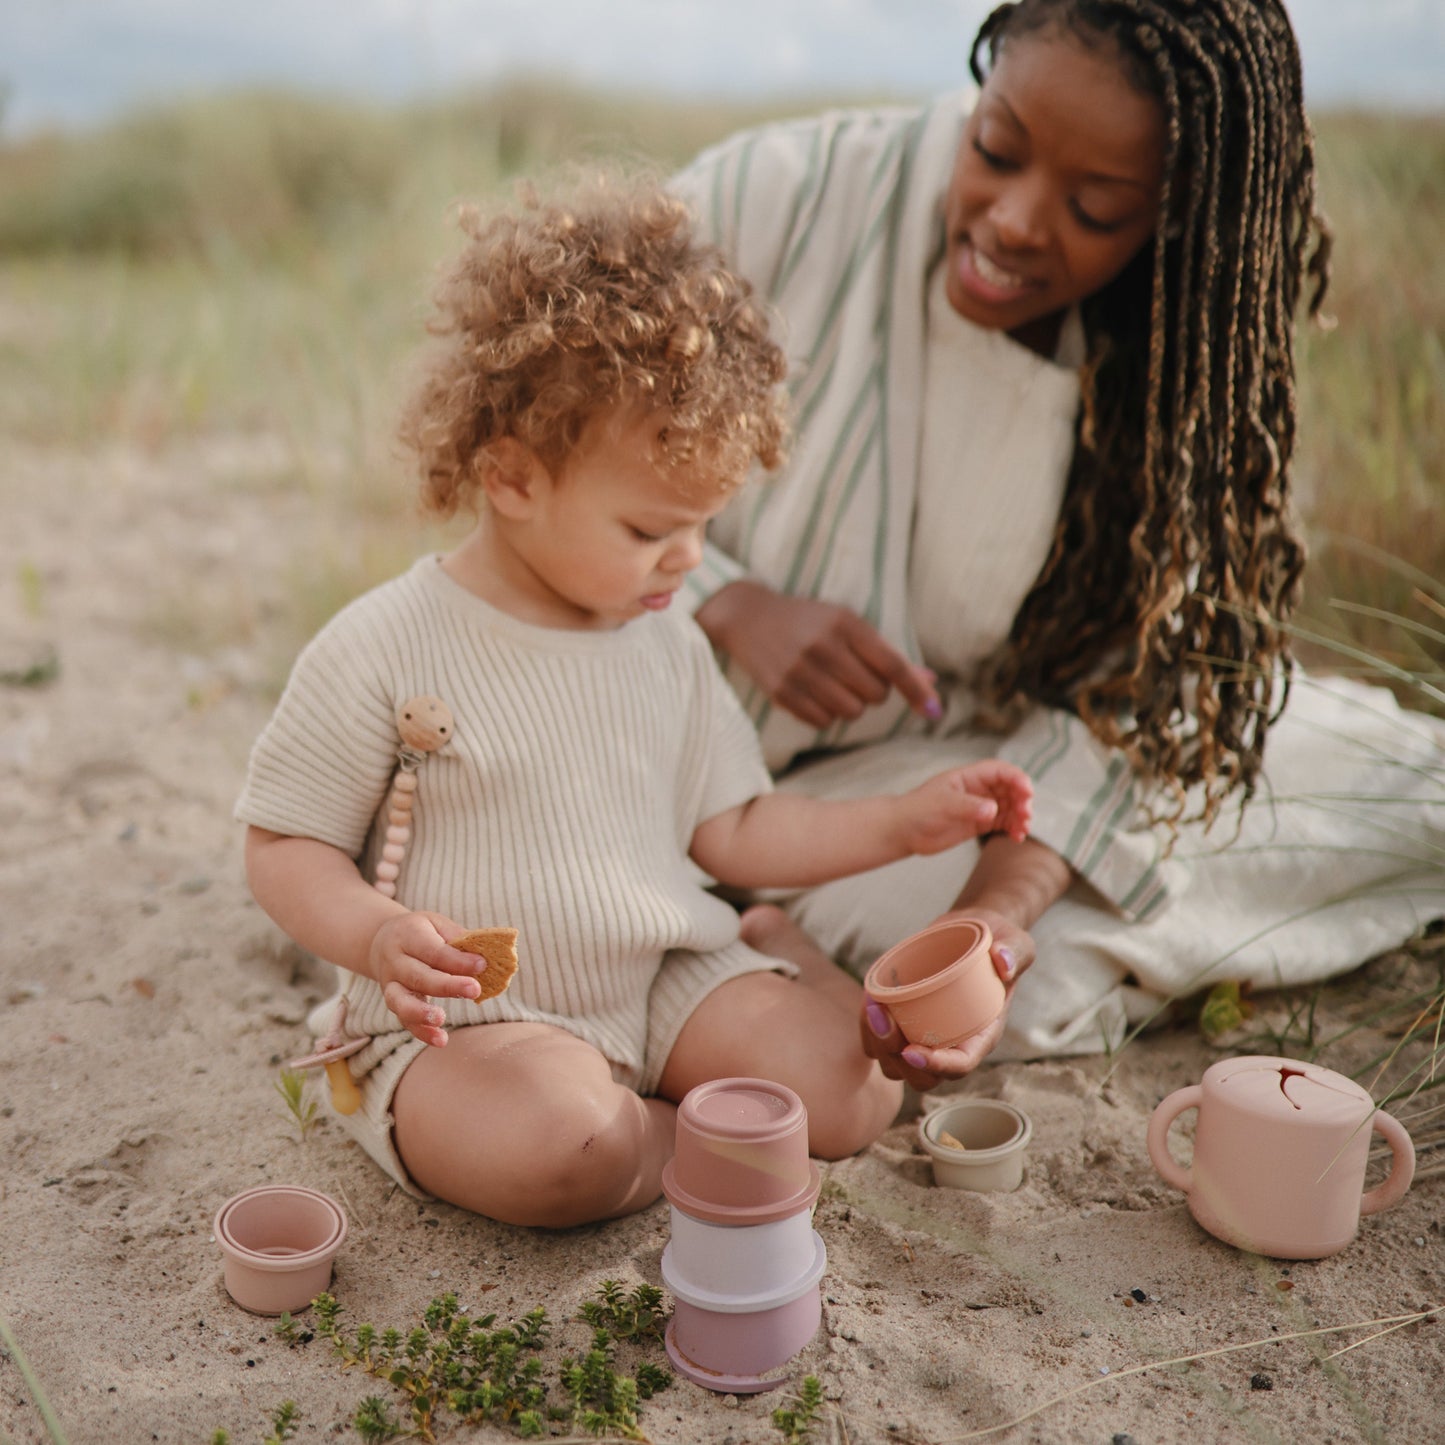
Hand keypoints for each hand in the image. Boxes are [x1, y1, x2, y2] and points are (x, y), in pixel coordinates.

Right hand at [368, 911, 487, 1045]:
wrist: (380, 940)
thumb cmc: (419, 932)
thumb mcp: (437, 924)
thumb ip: (459, 939)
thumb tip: (488, 957)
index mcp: (408, 935)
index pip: (433, 950)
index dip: (457, 960)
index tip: (482, 965)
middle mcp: (395, 960)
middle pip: (419, 976)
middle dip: (447, 985)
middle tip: (474, 990)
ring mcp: (390, 983)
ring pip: (401, 1001)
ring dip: (421, 1012)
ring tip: (441, 1019)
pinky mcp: (392, 1002)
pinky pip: (404, 1019)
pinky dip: (421, 1032)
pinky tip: (440, 1039)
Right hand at [697, 580, 939, 727]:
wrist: (748, 618)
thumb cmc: (810, 621)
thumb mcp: (848, 624)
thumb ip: (888, 655)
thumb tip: (931, 683)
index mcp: (845, 623)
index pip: (892, 664)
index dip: (916, 690)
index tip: (935, 711)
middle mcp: (823, 647)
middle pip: (875, 695)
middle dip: (874, 692)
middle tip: (856, 676)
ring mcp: (799, 671)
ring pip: (851, 712)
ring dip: (850, 705)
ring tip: (834, 684)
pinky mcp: (781, 693)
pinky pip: (823, 723)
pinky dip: (826, 714)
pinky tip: (814, 693)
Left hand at [858, 908, 1035, 1088]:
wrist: (974, 933)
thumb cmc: (998, 942)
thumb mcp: (1016, 943)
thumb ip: (1015, 952)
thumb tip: (1002, 961)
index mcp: (981, 1035)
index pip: (960, 1065)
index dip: (936, 1066)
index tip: (911, 1050)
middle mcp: (952, 1043)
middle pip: (921, 1077)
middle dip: (896, 1056)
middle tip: (883, 1017)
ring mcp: (925, 1036)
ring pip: (894, 1064)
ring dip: (877, 1043)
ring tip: (873, 1006)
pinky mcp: (904, 1021)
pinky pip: (878, 1041)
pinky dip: (868, 1027)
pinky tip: (869, 998)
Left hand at [898, 761, 1033, 854]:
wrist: (903, 831)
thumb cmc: (918, 810)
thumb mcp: (943, 804)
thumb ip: (968, 806)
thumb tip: (993, 809)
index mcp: (969, 777)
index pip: (999, 771)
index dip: (1016, 778)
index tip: (1027, 791)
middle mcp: (977, 789)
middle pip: (1009, 788)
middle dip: (1022, 799)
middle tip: (1025, 814)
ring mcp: (979, 807)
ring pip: (1009, 807)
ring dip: (1020, 816)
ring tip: (1022, 829)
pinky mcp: (978, 824)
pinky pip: (1003, 823)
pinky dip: (1013, 828)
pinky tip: (1017, 837)